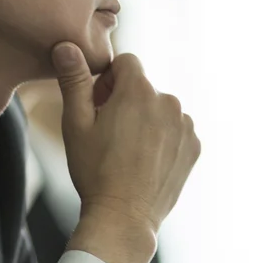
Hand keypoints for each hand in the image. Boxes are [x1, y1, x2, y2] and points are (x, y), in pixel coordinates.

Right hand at [53, 44, 199, 262]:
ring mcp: (185, 125)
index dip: (108, 82)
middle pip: (143, 87)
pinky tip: (145, 162)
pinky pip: (176, 130)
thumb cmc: (94, 170)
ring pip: (160, 109)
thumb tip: (67, 45)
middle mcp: (169, 101)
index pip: (125, 63)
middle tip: (109, 134)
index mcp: (139, 90)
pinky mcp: (195, 146)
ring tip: (128, 152)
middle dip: (127, 101)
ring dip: (146, 120)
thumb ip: (74, 80)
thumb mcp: (75, 124)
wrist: (124, 217)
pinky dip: (163, 139)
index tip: (99, 107)